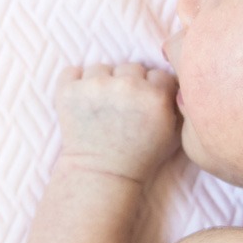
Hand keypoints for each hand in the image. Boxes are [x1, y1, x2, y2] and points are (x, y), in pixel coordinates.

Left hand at [53, 62, 181, 182]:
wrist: (102, 175)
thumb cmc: (138, 156)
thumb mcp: (170, 131)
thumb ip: (173, 100)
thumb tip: (168, 78)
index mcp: (155, 96)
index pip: (157, 74)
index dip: (151, 88)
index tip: (143, 103)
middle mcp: (127, 86)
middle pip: (130, 67)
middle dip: (127, 83)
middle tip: (122, 107)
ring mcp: (95, 87)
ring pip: (101, 68)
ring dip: (101, 81)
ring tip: (100, 106)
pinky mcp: (69, 91)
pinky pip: (71, 71)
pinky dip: (74, 83)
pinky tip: (81, 100)